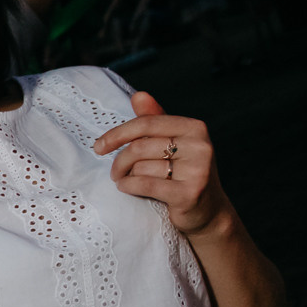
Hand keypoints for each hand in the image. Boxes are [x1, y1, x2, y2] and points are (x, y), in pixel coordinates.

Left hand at [94, 92, 229, 235]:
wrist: (208, 211)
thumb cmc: (183, 173)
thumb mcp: (172, 144)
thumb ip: (155, 121)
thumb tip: (138, 95)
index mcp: (194, 128)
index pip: (146, 123)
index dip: (117, 134)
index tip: (98, 147)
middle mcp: (200, 146)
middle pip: (139, 147)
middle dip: (119, 161)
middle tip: (114, 172)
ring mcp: (197, 170)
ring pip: (141, 167)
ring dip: (125, 176)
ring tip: (126, 181)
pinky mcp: (189, 192)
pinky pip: (145, 184)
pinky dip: (128, 186)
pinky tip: (126, 188)